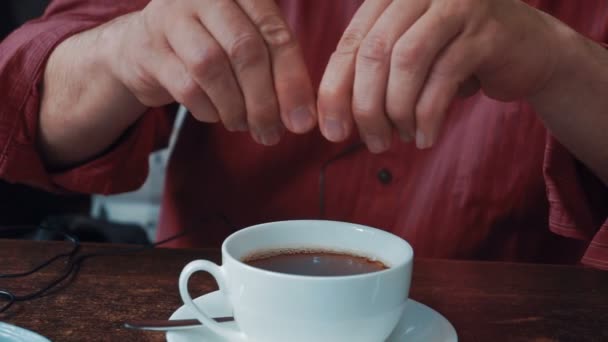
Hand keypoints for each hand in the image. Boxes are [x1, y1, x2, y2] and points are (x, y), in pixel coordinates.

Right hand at [106, 0, 315, 144]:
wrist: (142, 47)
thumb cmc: (209, 46)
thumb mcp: (244, 42)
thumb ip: (274, 66)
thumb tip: (301, 118)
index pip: (275, 34)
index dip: (292, 81)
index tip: (302, 120)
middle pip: (245, 50)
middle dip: (264, 101)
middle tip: (272, 133)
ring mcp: (171, 17)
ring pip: (212, 67)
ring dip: (235, 108)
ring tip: (243, 126)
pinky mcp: (150, 49)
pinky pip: (186, 86)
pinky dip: (208, 110)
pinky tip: (217, 117)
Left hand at [318, 0, 560, 151]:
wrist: (529, 50)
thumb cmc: (457, 58)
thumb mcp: (409, 60)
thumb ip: (372, 77)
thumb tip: (333, 120)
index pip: (351, 42)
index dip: (335, 90)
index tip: (330, 131)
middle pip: (375, 51)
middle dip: (365, 106)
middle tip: (371, 142)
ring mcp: (457, 4)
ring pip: (407, 61)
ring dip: (396, 111)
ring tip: (399, 139)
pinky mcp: (488, 31)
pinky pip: (444, 77)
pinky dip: (428, 115)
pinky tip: (425, 137)